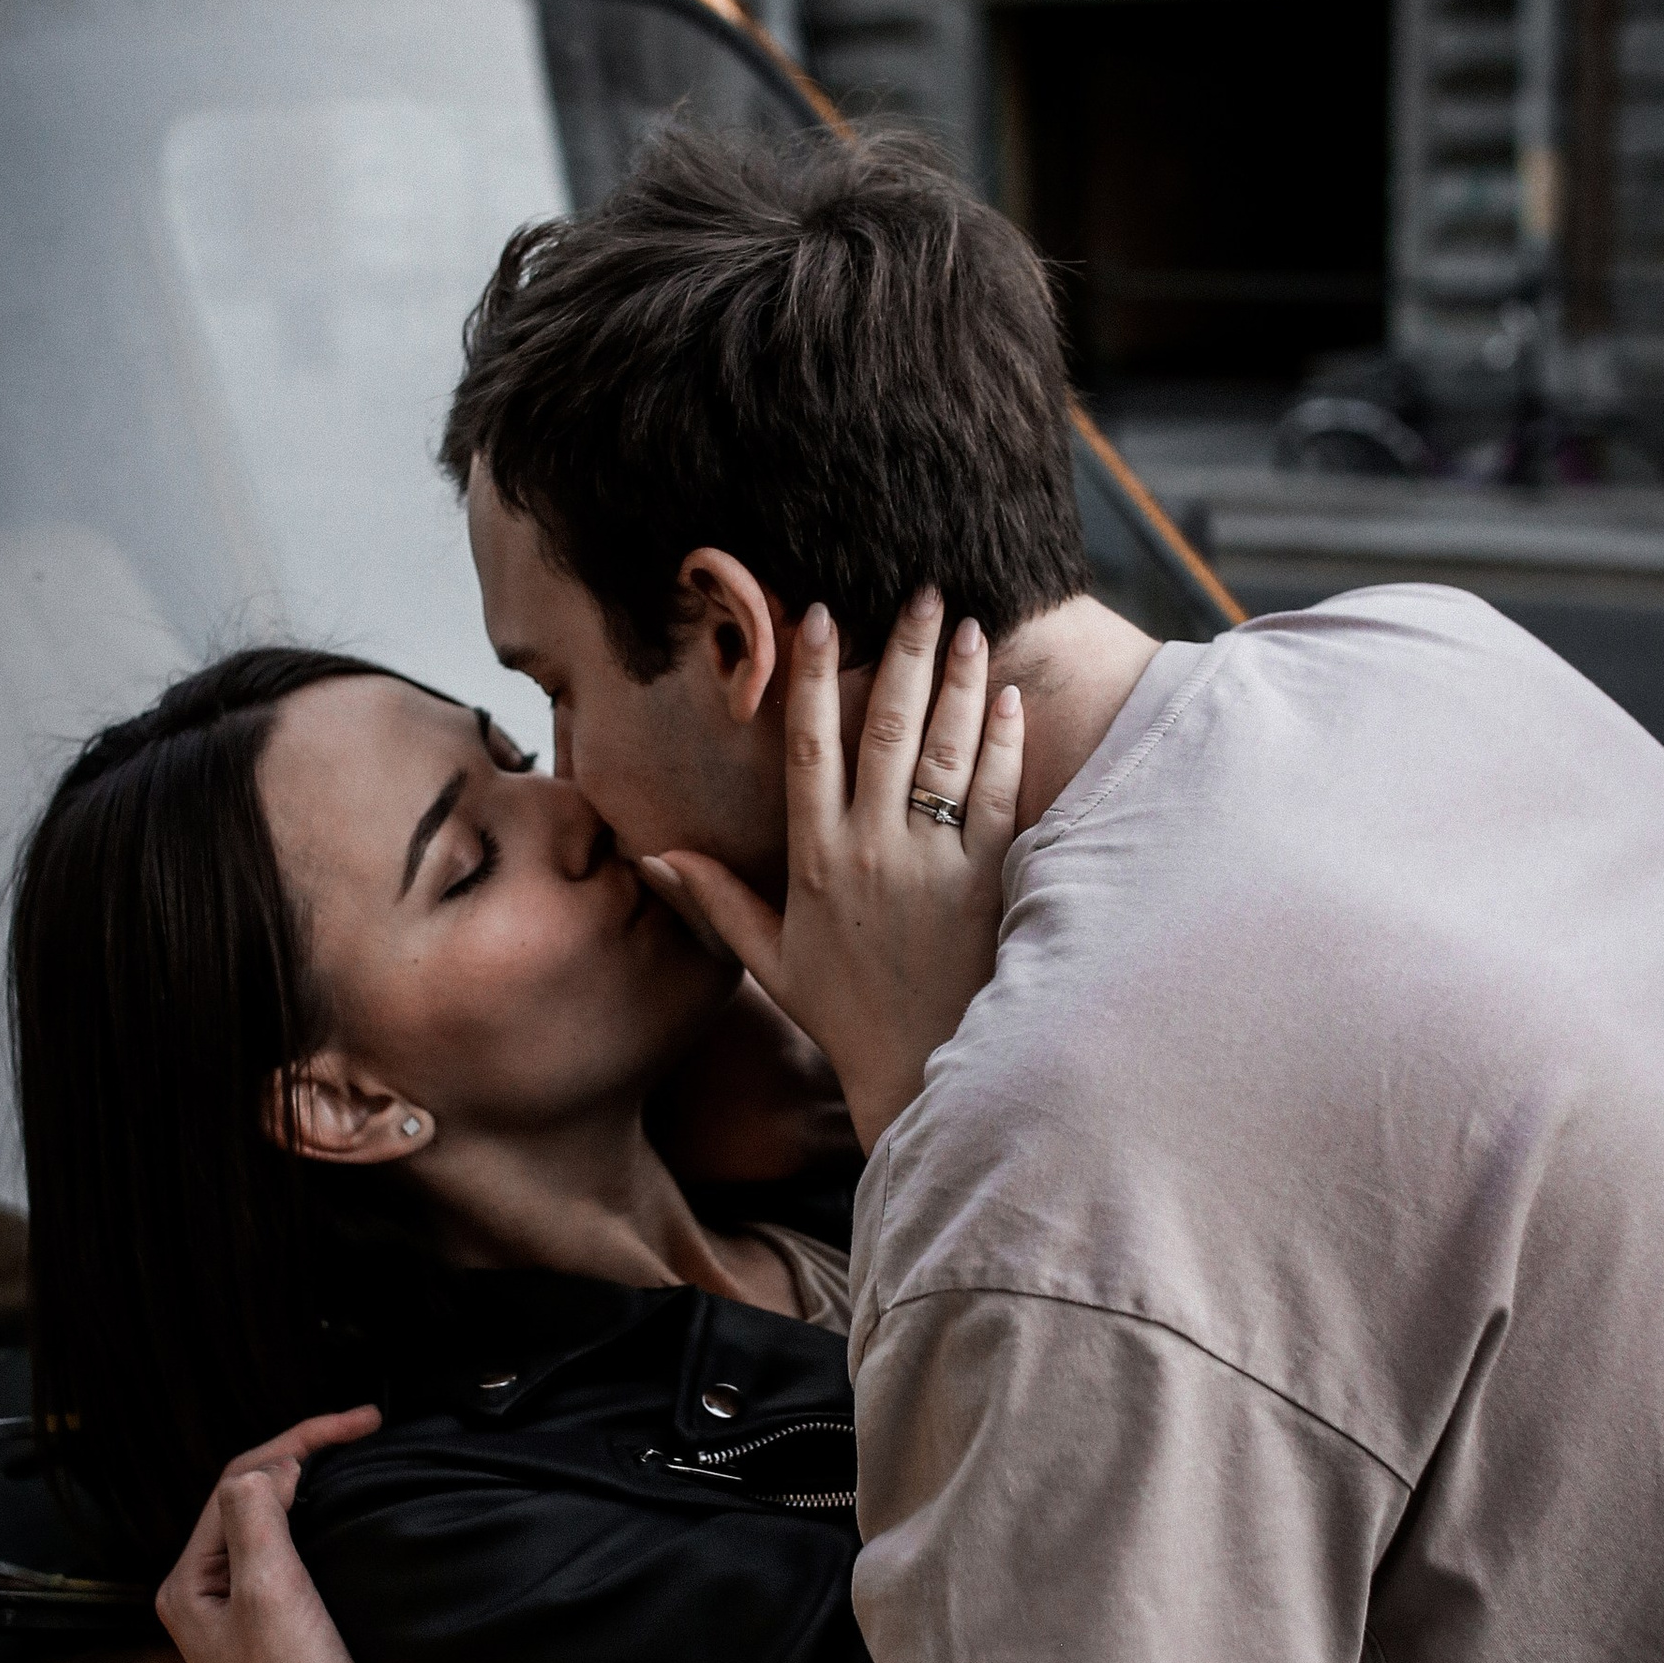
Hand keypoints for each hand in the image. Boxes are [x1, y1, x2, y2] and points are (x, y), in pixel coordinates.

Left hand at [154, 1410, 405, 1662]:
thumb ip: (256, 1516)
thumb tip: (266, 1466)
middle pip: (252, 1499)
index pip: (238, 1481)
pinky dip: (321, 1529)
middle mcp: (207, 1601)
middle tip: (364, 1429)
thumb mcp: (269, 1594)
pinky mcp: (280, 1643)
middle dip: (304, 1456)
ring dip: (312, 1489)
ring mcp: (243, 1623)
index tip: (360, 1424)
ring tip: (355, 1461)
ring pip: (273, 1529)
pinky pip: (293, 1563)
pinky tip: (346, 1525)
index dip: (298, 1440)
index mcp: (189, 1585)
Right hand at [643, 592, 1022, 1148]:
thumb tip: (654, 857)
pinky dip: (1004, 744)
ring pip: (946, 753)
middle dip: (905, 654)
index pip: (810, 748)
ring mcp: (933, 864)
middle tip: (922, 591)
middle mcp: (872, 851)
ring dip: (961, 682)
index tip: (821, 615)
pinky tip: (1010, 699)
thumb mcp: (772, 960)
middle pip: (887, 730)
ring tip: (972, 624)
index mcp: (815, 860)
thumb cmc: (845, 1014)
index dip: (815, 676)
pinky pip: (997, 798)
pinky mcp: (986, 882)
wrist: (920, 1071)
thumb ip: (717, 901)